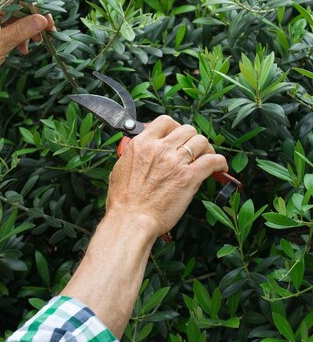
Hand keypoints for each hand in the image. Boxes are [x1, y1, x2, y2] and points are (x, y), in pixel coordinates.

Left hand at [0, 0, 55, 93]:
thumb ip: (21, 30)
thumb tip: (42, 19)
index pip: (15, 1)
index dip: (34, 11)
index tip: (48, 23)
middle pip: (16, 10)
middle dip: (32, 22)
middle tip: (46, 35)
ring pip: (14, 21)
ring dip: (26, 32)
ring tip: (33, 45)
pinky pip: (8, 29)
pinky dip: (17, 38)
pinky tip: (22, 49)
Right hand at [105, 115, 227, 239]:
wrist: (131, 219)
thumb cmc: (123, 201)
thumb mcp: (120, 168)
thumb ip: (134, 155)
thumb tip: (142, 153)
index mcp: (142, 144)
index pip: (165, 121)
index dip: (175, 127)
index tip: (177, 136)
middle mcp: (160, 149)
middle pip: (187, 129)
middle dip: (192, 138)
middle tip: (193, 149)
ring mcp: (175, 162)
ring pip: (201, 141)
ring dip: (206, 148)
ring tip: (207, 157)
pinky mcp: (189, 177)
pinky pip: (212, 161)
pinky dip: (220, 162)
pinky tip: (221, 167)